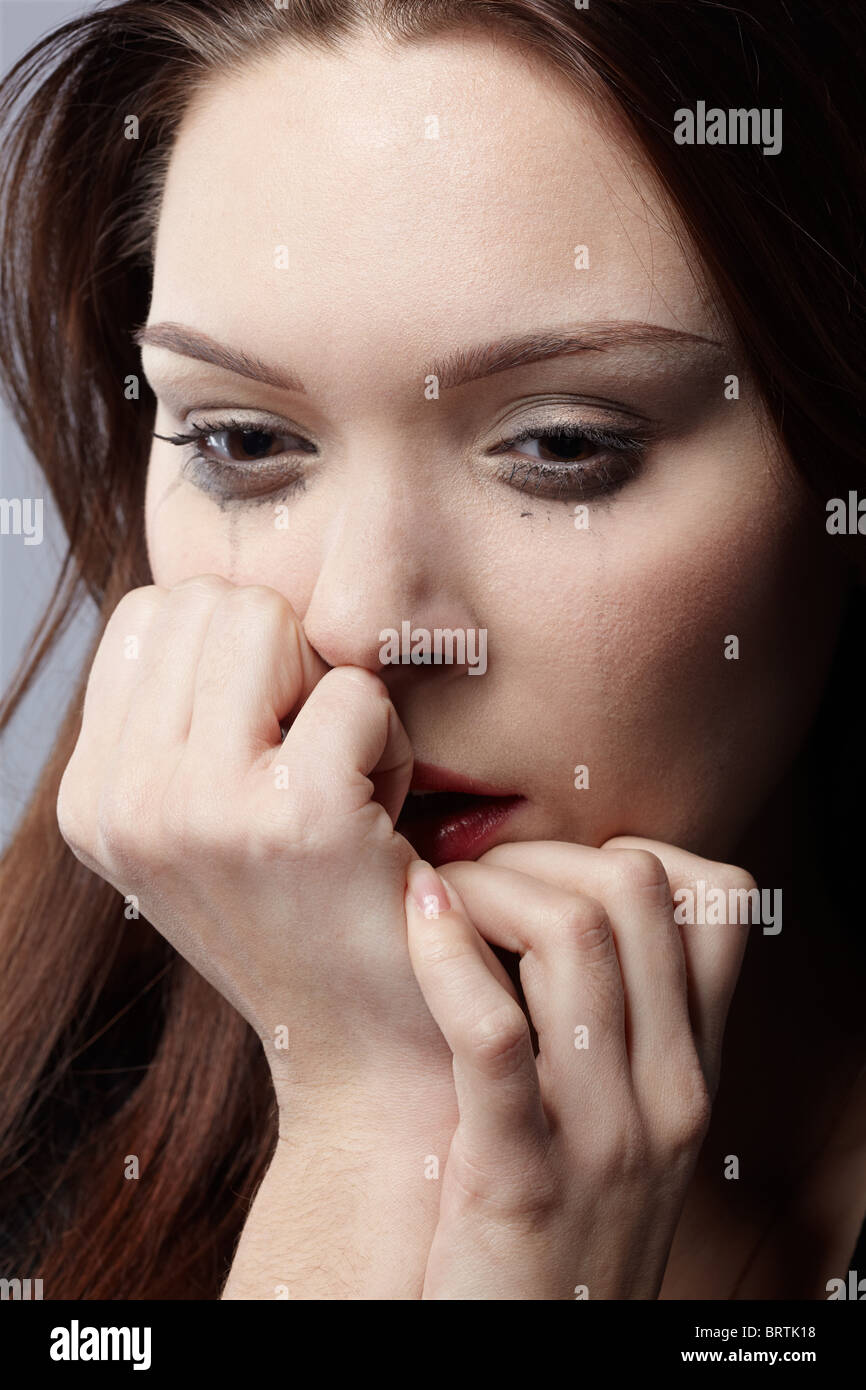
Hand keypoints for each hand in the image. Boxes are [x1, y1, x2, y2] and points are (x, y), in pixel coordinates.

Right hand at [57, 575, 457, 1113]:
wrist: (367, 1051)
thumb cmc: (303, 916)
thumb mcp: (200, 825)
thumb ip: (181, 719)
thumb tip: (214, 599)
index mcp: (92, 798)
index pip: (155, 614)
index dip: (238, 657)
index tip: (268, 746)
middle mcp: (124, 802)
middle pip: (211, 603)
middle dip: (284, 662)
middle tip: (313, 759)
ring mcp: (200, 809)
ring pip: (272, 624)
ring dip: (330, 692)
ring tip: (343, 781)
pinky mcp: (294, 819)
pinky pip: (354, 691)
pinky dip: (387, 741)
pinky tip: (383, 815)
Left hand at [404, 838, 751, 1298]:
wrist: (532, 1359)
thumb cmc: (554, 1226)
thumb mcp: (619, 1124)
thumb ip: (612, 1025)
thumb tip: (550, 897)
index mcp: (692, 1071)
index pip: (719, 900)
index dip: (629, 854)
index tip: (550, 876)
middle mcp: (668, 1094)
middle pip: (638, 891)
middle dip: (541, 855)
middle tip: (475, 883)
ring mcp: (604, 1137)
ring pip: (571, 936)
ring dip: (485, 887)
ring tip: (435, 903)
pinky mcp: (521, 1176)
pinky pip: (493, 1030)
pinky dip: (447, 954)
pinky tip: (415, 921)